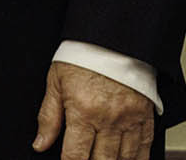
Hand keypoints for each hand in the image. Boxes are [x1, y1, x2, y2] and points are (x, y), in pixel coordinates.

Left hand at [31, 61, 153, 159]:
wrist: (114, 36)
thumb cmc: (84, 56)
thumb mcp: (57, 82)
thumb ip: (48, 116)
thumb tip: (40, 143)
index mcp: (84, 111)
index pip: (75, 156)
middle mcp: (108, 119)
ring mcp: (129, 119)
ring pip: (124, 159)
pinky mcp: (145, 115)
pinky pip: (144, 146)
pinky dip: (138, 159)